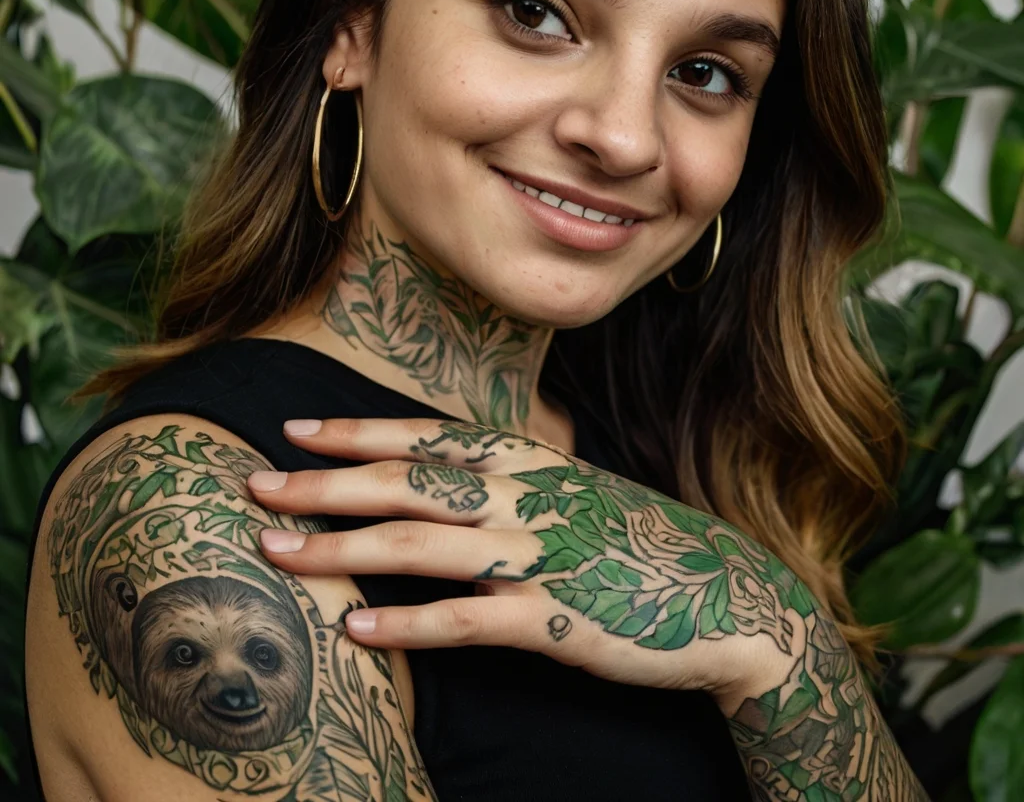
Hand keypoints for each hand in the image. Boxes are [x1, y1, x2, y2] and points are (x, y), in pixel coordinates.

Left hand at [248, 418, 815, 708]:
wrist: (729, 596)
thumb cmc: (644, 542)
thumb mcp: (578, 491)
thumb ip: (516, 480)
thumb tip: (448, 478)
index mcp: (534, 460)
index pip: (429, 437)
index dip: (358, 433)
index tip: (297, 431)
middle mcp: (528, 497)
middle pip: (408, 482)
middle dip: (326, 481)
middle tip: (256, 482)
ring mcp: (542, 555)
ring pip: (422, 544)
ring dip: (342, 547)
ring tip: (275, 548)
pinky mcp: (557, 619)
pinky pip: (468, 620)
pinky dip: (409, 624)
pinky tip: (355, 631)